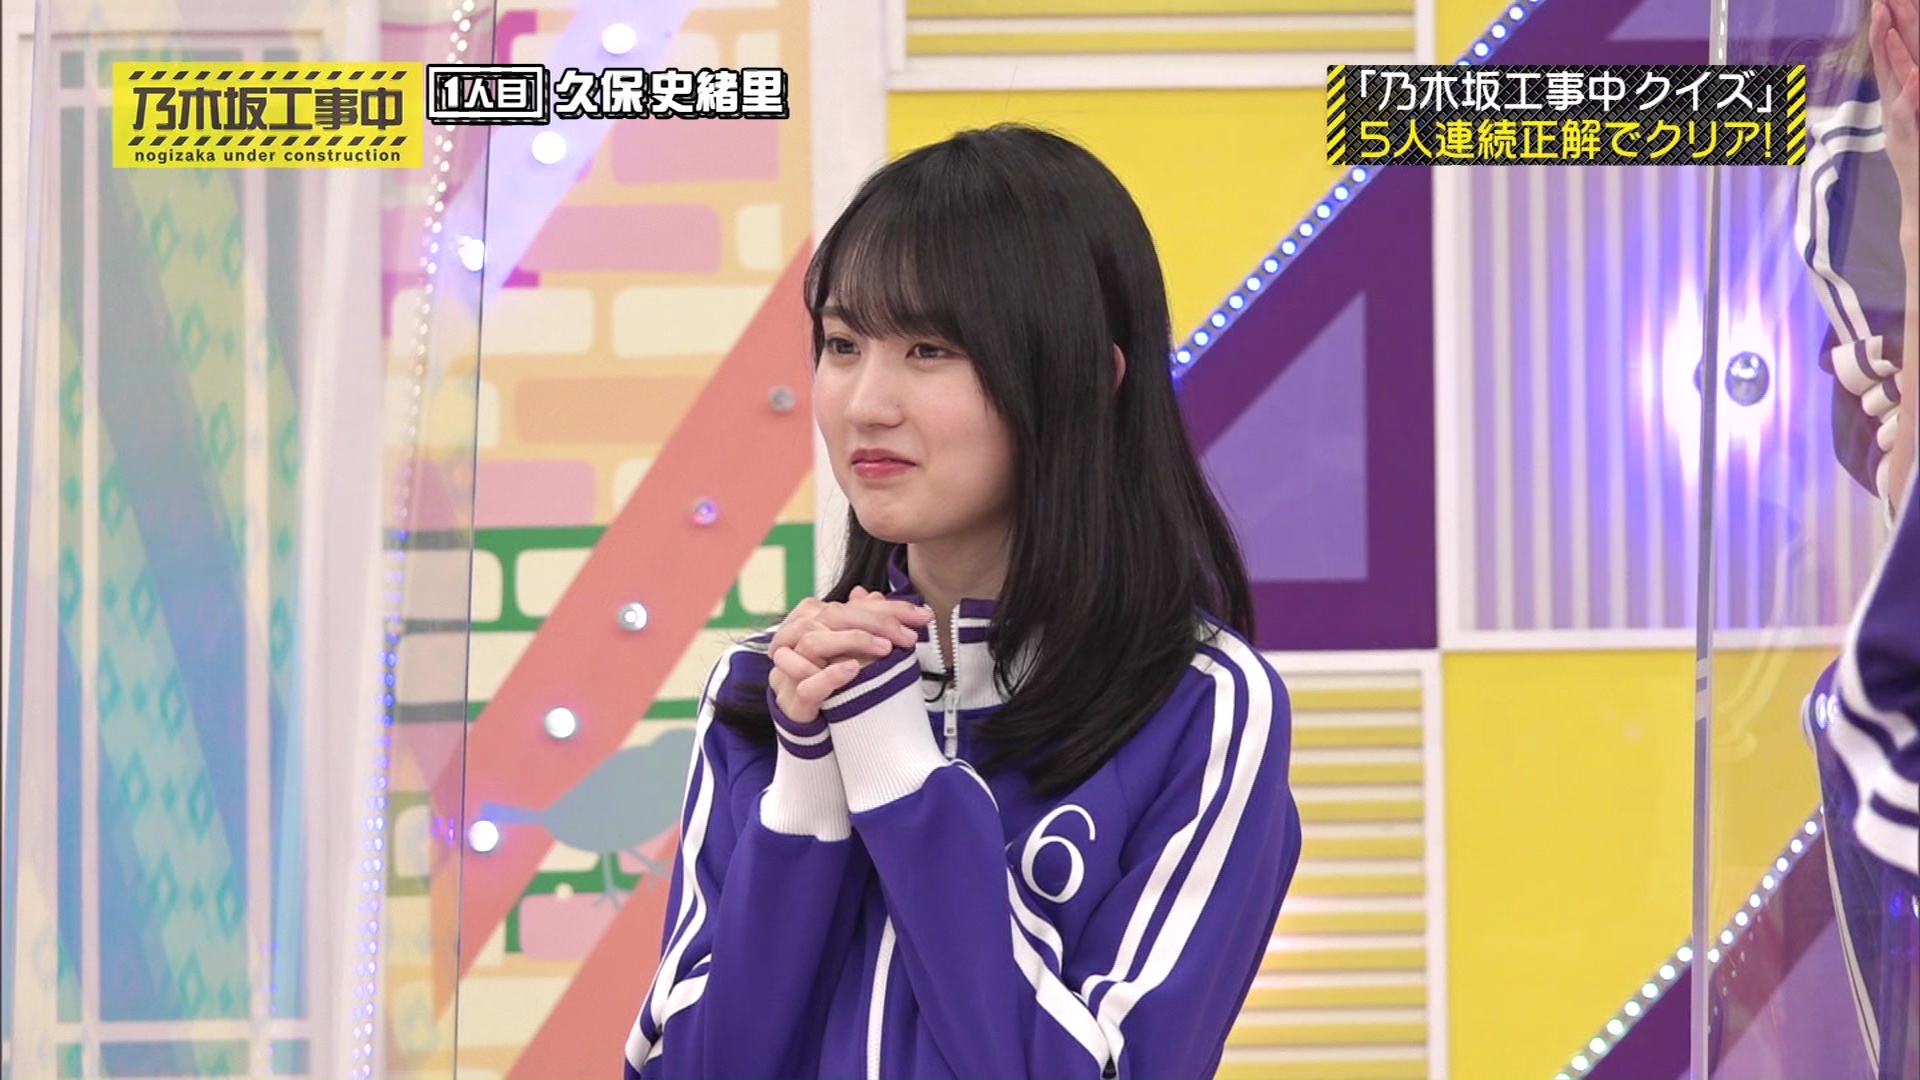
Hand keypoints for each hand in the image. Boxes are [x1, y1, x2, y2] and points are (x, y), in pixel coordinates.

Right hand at [767, 588, 932, 723]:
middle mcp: (797, 638)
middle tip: (908, 636)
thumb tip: (871, 594)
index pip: (854, 606)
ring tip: (886, 649)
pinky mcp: (792, 698)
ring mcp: (790, 667)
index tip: (923, 616)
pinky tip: (853, 669)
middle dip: (878, 622)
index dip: (891, 608)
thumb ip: (862, 624)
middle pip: (834, 615)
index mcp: (811, 618)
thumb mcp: (853, 651)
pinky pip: (806, 682)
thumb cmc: (830, 680)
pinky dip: (831, 674)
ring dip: (853, 641)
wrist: (808, 723)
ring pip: (814, 641)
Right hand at [1871, 0, 1918, 205]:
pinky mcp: (1908, 134)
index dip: (1887, 23)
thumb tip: (1909, 68)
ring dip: (1889, 48)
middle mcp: (1894, 101)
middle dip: (1884, 22)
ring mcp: (1899, 117)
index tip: (1885, 0)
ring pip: (1893, 76)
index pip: (1891, 51)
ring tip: (1886, 18)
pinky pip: (1908, 109)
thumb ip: (1909, 91)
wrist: (1918, 195)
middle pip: (1887, 55)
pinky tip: (1914, 73)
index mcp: (1898, 94)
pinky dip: (1910, 91)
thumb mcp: (1913, 116)